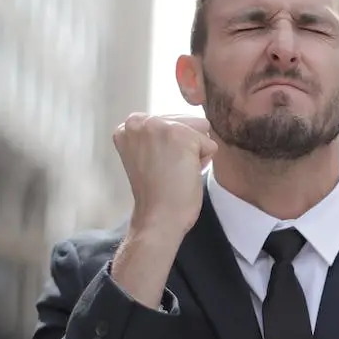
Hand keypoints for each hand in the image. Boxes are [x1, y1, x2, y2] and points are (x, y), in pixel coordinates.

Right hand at [113, 113, 217, 237]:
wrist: (157, 218)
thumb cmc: (157, 193)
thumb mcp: (148, 154)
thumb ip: (158, 136)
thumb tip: (196, 124)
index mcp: (129, 125)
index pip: (170, 121)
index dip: (172, 146)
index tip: (158, 165)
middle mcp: (139, 120)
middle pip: (187, 121)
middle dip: (185, 146)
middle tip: (167, 171)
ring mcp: (159, 126)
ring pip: (200, 129)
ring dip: (195, 152)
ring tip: (175, 172)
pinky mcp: (181, 136)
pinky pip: (210, 144)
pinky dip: (203, 162)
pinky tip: (184, 175)